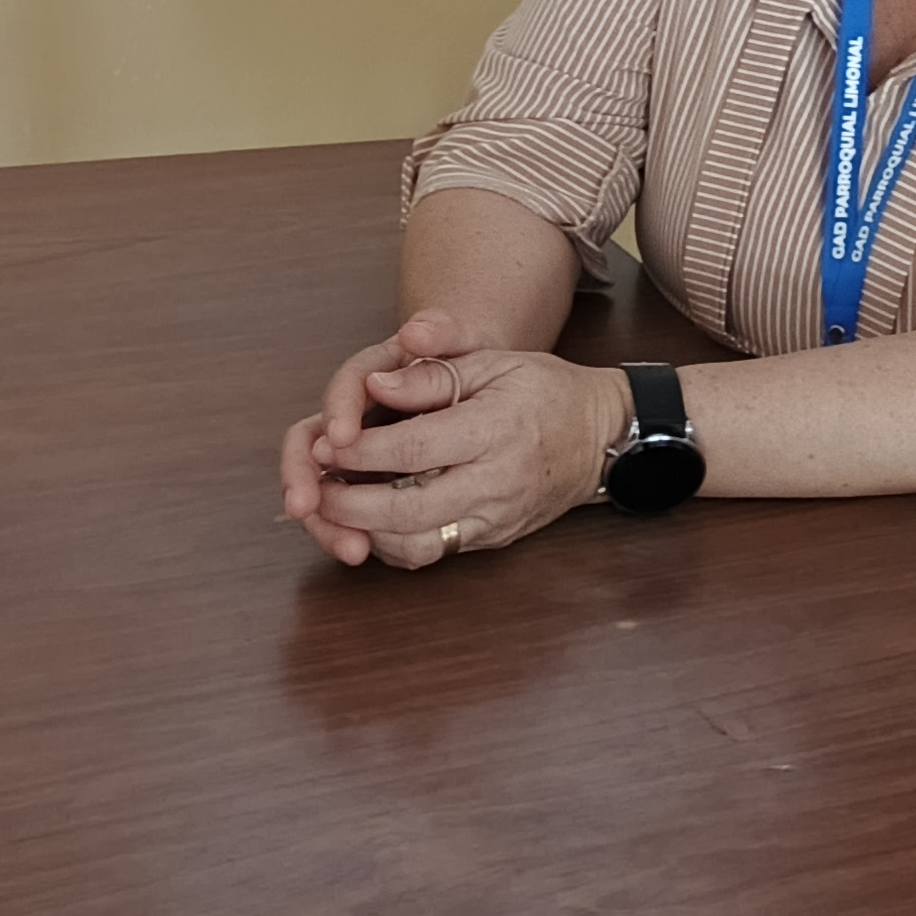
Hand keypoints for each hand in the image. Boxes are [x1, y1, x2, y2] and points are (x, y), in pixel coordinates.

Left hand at [280, 323, 628, 568]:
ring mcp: (495, 518)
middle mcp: (497, 482)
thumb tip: (375, 386)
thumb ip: (432, 374)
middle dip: (348, 503)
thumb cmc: (545, 390)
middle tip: (314, 487)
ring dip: (364, 532)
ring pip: (417, 545)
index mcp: (496, 429)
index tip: (326, 443)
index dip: (360, 451)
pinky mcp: (492, 540)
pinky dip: (392, 542)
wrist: (601, 436)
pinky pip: (433, 553)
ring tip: (334, 506)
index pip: (413, 449)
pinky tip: (368, 520)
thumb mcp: (493, 362)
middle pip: (406, 509)